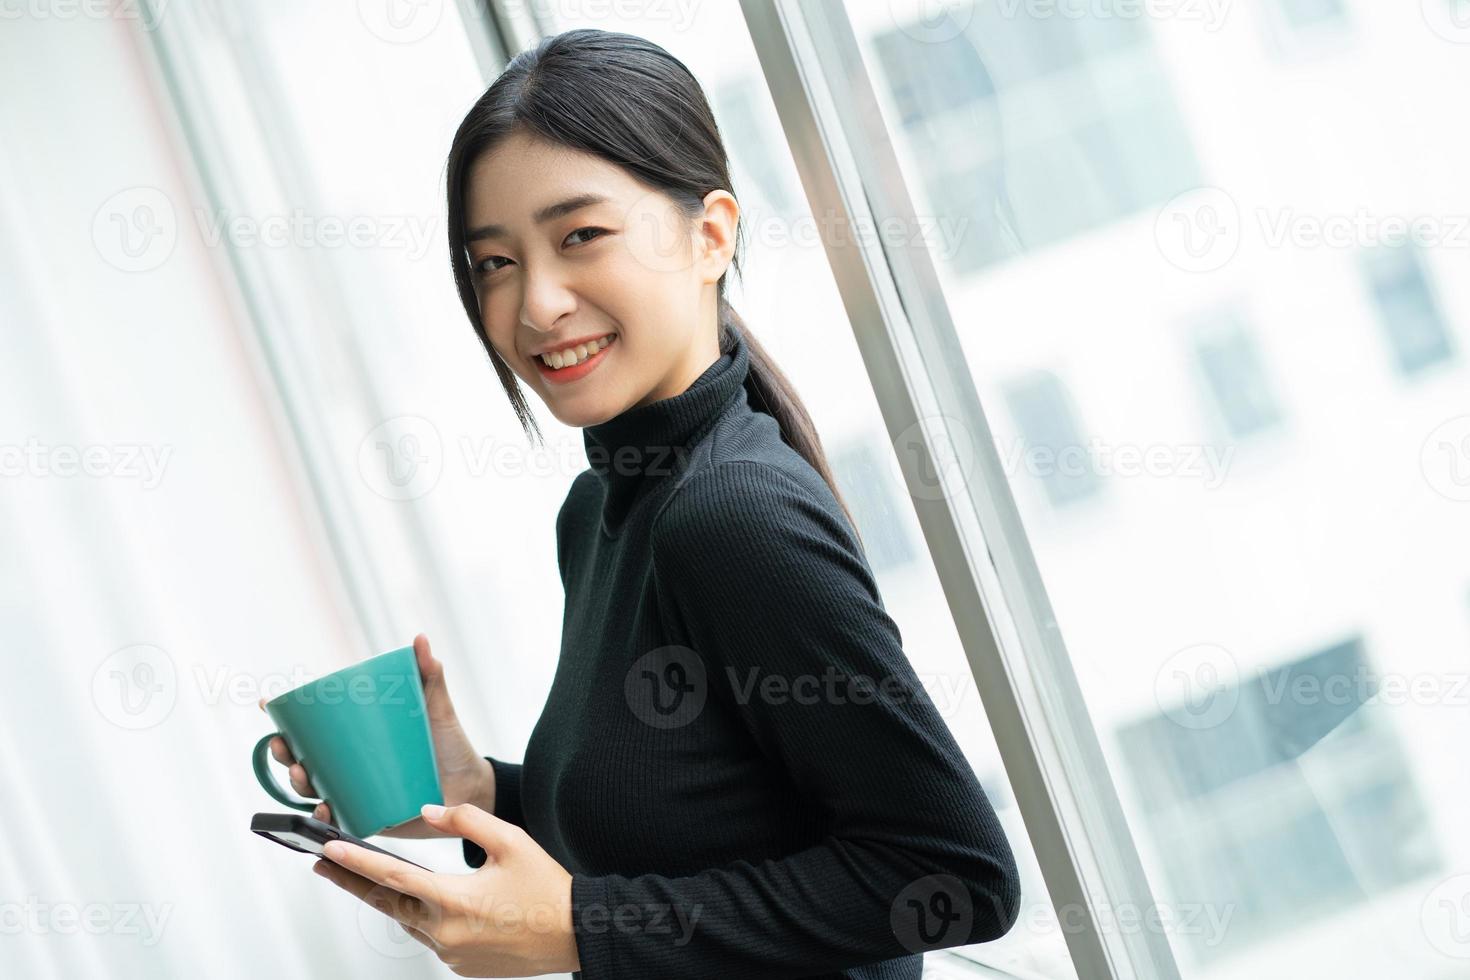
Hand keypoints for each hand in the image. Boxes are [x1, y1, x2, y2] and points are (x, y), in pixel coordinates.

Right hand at [258, 633, 494, 838]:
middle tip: (286, 748)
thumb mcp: (437, 709)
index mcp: (357, 737)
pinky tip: (325, 810)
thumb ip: (430, 675)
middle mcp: (349, 765)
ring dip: (298, 784)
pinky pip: (339, 820)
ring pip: (313, 790)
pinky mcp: (367, 816)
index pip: (312, 726)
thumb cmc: (450, 745)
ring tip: (303, 776)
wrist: (472, 789)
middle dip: (283, 753)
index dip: (284, 717)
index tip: (269, 705)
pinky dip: (326, 818)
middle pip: (302, 758)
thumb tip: (421, 638)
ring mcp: (355, 791)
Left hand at [312, 803, 579, 976]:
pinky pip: (429, 938)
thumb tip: (429, 812)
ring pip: (408, 921)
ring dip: (389, 898)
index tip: (329, 851)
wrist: (575, 932)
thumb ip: (466, 820)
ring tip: (368, 878)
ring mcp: (451, 954)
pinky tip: (427, 902)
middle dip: (352, 882)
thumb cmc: (546, 888)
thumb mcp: (510, 841)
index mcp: (454, 901)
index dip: (356, 862)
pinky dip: (422, 917)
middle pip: (387, 902)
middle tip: (324, 865)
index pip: (392, 877)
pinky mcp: (460, 966)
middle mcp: (445, 933)